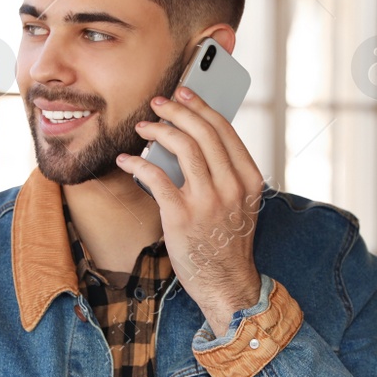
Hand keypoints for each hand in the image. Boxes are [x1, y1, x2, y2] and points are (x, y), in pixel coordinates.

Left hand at [115, 85, 264, 335]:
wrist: (227, 284)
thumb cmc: (227, 242)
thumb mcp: (241, 204)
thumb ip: (227, 173)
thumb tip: (195, 139)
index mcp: (249, 179)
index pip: (225, 130)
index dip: (202, 106)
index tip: (185, 93)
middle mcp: (232, 186)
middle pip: (203, 132)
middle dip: (178, 110)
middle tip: (159, 101)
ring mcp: (207, 201)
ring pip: (183, 148)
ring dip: (159, 130)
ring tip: (144, 125)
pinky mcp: (181, 216)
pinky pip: (156, 177)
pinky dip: (138, 162)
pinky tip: (127, 159)